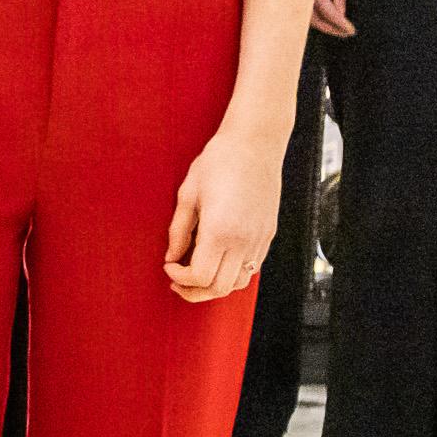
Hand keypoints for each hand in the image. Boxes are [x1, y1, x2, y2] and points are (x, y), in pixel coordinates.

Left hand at [166, 120, 283, 303]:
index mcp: (220, 231)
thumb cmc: (218, 163)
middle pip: (220, 288)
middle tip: (175, 281)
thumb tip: (172, 258)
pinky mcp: (268, 235)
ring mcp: (260, 240)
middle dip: (194, 291)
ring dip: (215, 287)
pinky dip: (231, 274)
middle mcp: (244, 241)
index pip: (200, 277)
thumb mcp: (188, 195)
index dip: (179, 278)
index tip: (168, 266)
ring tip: (194, 275)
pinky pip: (251, 268)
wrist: (255, 145)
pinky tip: (216, 261)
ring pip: (238, 283)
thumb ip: (179, 232)